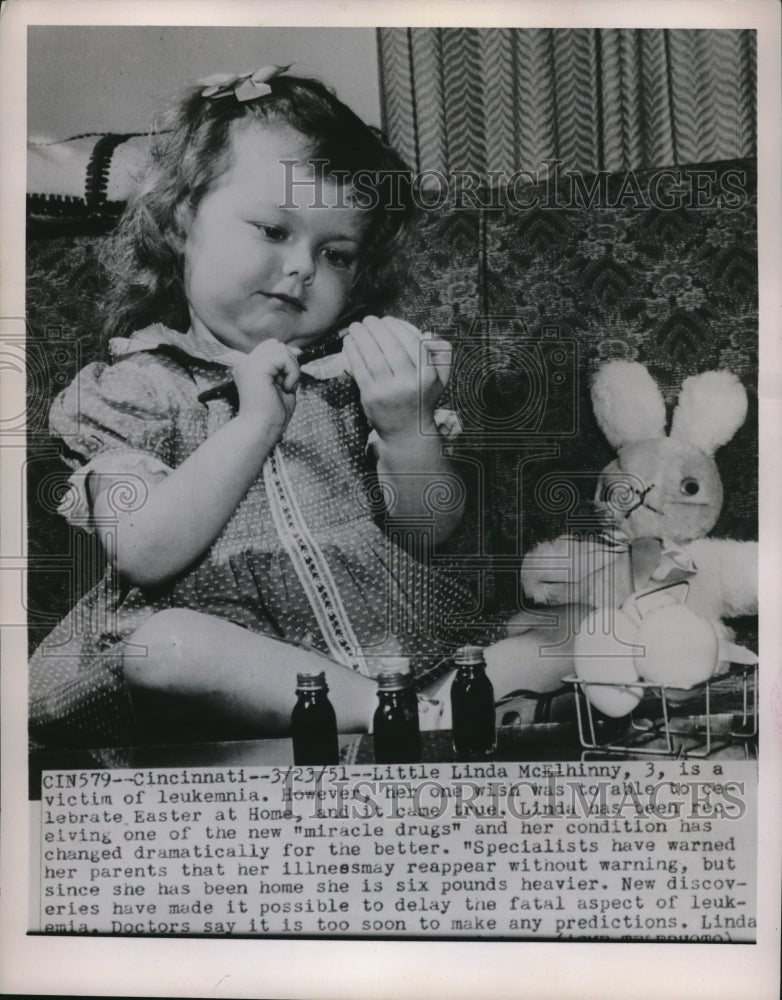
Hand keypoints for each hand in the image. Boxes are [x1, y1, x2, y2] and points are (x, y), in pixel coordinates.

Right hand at [231, 339, 300, 438]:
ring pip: (281, 349)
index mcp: (249, 368)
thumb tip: (297, 350)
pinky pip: (283, 357)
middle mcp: (245, 364)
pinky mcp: (255, 368)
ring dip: (292, 369)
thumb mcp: (283, 384)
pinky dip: (292, 372)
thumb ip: (286, 367)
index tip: (291, 377)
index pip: (270, 347)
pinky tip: (286, 388)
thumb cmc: (273, 414)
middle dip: (290, 363)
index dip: (286, 357)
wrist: (262, 430)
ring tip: (287, 387)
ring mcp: (248, 364)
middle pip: (276, 345)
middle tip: (288, 385)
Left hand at [342, 316, 450, 440]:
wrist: (407, 432)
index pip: (413, 342)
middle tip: (368, 319)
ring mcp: (389, 391)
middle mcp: (410, 383)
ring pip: (373, 356)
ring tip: (356, 327)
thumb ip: (441, 355)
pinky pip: (360, 368)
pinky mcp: (371, 397)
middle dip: (377, 328)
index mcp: (428, 375)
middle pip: (391, 347)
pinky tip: (349, 342)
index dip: (398, 326)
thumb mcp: (440, 379)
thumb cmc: (421, 398)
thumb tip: (428, 334)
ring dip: (362, 337)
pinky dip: (352, 352)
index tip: (387, 320)